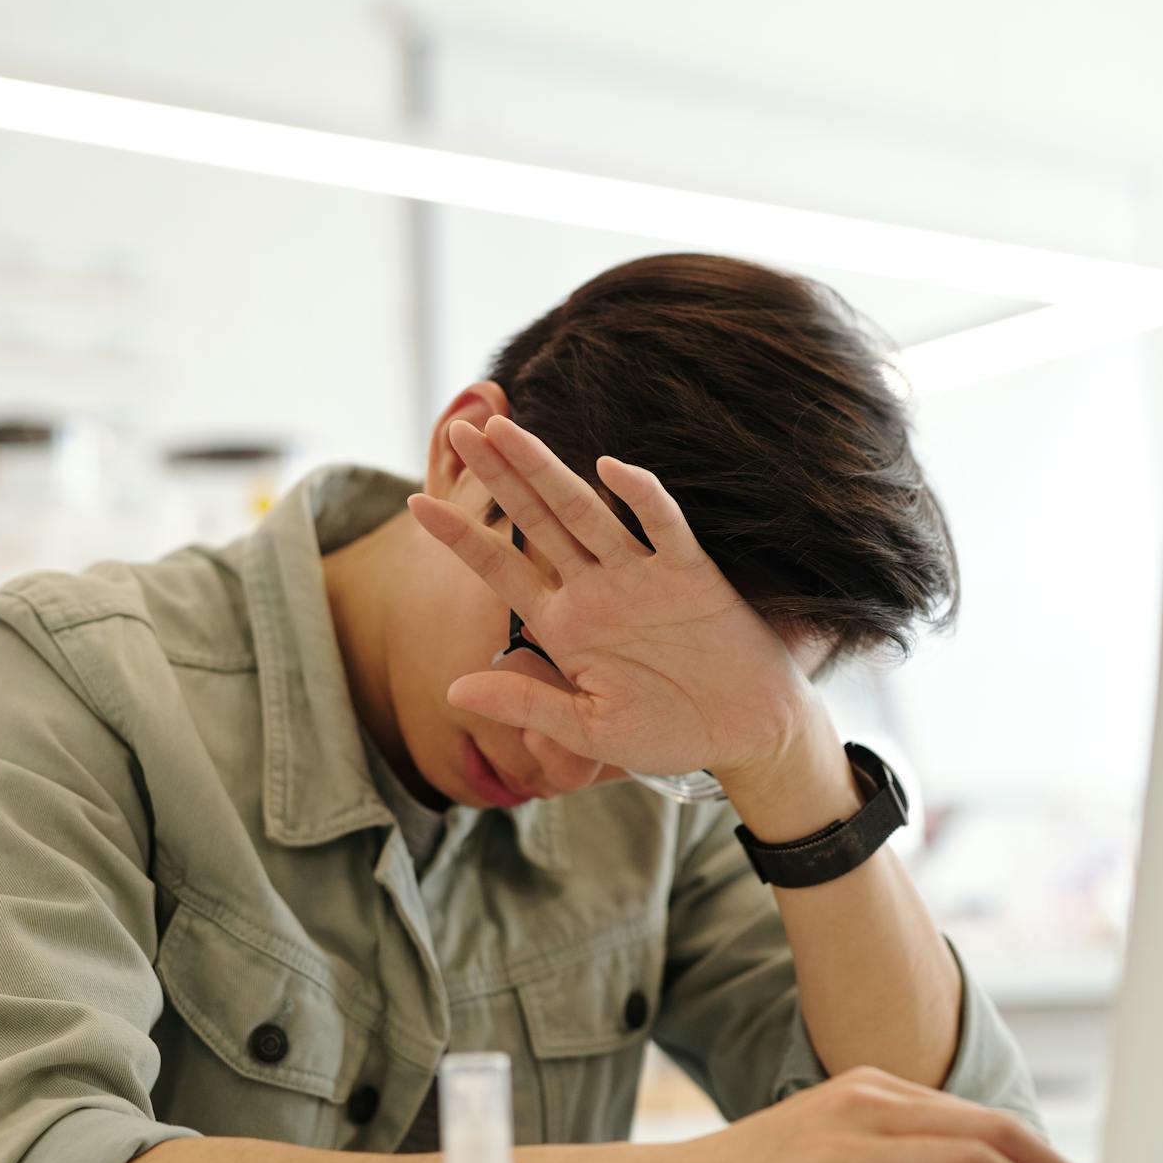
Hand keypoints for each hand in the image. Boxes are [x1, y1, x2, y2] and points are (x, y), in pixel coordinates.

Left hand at [407, 415, 814, 783]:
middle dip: (498, 476)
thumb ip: (525, 704)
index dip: (461, 536)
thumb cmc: (669, 732)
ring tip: (505, 428)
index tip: (416, 504)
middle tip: (461, 430)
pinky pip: (663, 526)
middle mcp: (596, 588)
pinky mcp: (691, 574)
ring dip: (545, 470)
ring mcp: (642, 576)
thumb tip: (451, 692)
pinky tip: (612, 469)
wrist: (746, 734)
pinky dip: (642, 498)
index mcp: (565, 624)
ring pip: (585, 510)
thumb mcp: (587, 729)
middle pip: (536, 520)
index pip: (501, 569)